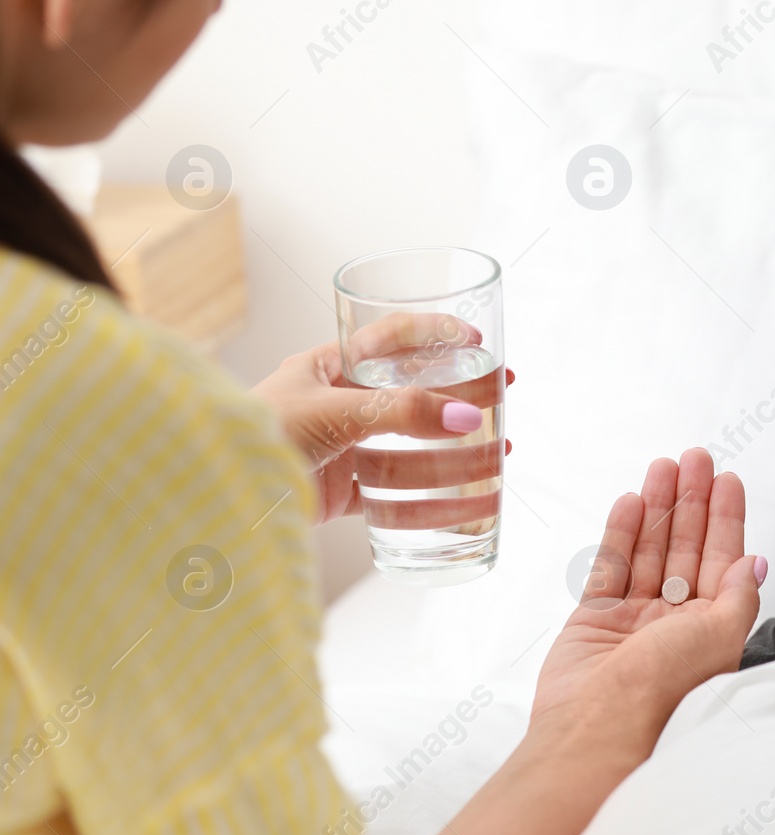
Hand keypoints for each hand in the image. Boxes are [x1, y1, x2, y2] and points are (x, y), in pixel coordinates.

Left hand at [250, 313, 514, 526]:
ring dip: (453, 452)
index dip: (436, 334)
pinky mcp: (339, 493)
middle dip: (459, 396)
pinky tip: (460, 501)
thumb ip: (402, 413)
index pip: (390, 338)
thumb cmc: (258, 434)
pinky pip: (393, 493)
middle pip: (411, 394)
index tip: (478, 338)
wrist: (214, 494)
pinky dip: (429, 499)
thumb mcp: (336, 412)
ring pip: (409, 445)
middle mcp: (336, 404)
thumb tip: (465, 417)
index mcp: (327, 367)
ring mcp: (340, 449)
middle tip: (500, 395)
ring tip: (495, 454)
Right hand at [531, 448, 766, 745]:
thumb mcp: (720, 635)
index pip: (723, 559)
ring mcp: (633, 620)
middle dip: (692, 501)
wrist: (599, 727)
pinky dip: (621, 533)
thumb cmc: (666, 687)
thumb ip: (739, 593)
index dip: (726, 517)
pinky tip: (632, 501)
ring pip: (649, 550)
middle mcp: (674, 623)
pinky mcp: (594, 620)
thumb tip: (758, 561)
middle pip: (686, 548)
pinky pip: (611, 566)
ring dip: (659, 507)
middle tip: (695, 457)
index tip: (728, 478)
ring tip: (663, 466)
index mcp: (710, 629)